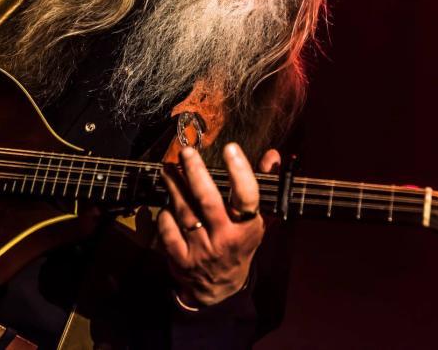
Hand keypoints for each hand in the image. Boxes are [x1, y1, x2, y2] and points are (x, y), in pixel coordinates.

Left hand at [158, 142, 280, 306]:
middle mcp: (225, 239)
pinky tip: (166, 201)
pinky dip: (166, 213)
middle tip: (187, 152)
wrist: (218, 290)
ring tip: (168, 168)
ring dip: (174, 186)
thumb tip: (272, 155)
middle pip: (207, 200)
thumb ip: (265, 186)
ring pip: (184, 211)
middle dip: (195, 172)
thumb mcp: (257, 220)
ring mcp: (202, 250)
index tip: (230, 148)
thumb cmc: (239, 244)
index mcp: (248, 228)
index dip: (240, 171)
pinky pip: (169, 230)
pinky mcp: (181, 260)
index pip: (247, 196)